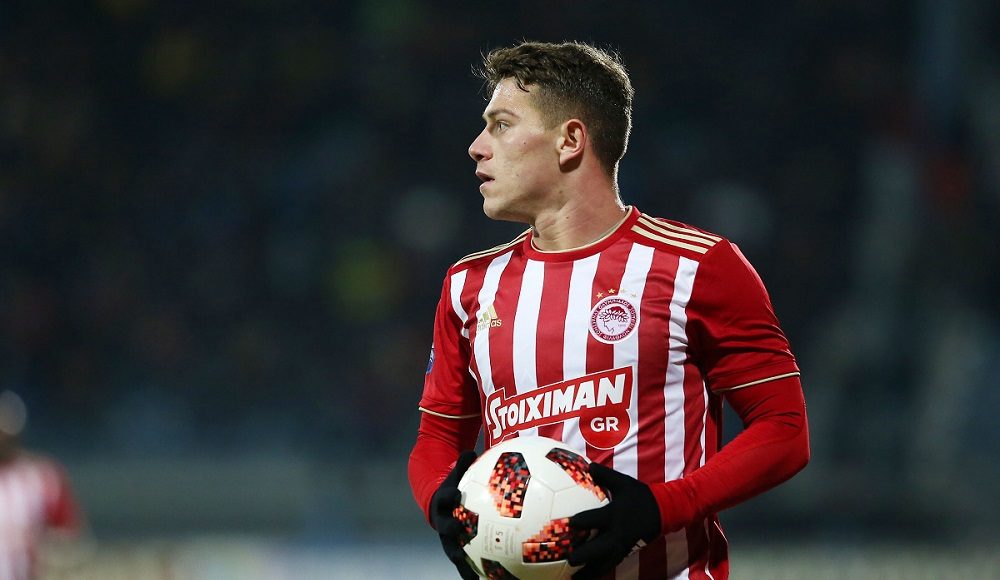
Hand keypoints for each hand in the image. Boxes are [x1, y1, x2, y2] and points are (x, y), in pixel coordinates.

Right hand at [429, 450, 478, 578]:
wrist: (438, 504)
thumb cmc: (452, 487)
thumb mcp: (456, 474)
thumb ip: (463, 464)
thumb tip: (471, 450)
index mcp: (442, 504)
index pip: (443, 499)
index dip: (449, 498)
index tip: (457, 496)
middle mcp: (443, 524)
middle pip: (446, 531)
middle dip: (453, 534)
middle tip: (461, 535)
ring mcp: (449, 539)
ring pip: (455, 554)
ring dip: (463, 565)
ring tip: (474, 578)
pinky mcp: (458, 550)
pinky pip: (469, 563)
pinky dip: (477, 572)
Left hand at [568, 462, 660, 578]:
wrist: (663, 511)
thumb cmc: (640, 496)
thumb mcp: (623, 482)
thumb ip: (605, 475)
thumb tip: (587, 465)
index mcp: (615, 514)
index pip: (597, 519)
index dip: (583, 521)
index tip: (568, 523)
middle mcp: (618, 533)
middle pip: (600, 547)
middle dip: (585, 555)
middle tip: (569, 560)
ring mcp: (622, 545)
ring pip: (605, 562)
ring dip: (590, 571)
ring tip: (574, 579)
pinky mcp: (626, 552)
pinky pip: (611, 564)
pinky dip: (599, 572)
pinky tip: (587, 578)